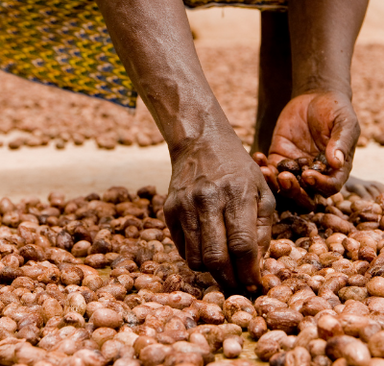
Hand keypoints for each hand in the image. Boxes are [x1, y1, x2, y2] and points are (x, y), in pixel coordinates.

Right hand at [164, 131, 274, 290]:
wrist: (200, 143)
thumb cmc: (237, 168)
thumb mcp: (262, 190)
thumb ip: (263, 228)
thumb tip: (256, 264)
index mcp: (236, 194)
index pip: (243, 246)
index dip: (250, 273)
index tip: (255, 286)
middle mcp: (207, 200)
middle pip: (216, 258)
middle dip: (230, 282)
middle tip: (239, 288)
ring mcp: (184, 206)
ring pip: (195, 259)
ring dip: (212, 271)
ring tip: (224, 266)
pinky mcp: (169, 210)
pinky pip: (181, 249)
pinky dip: (196, 256)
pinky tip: (207, 246)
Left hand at [258, 91, 359, 208]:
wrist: (314, 97)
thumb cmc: (335, 110)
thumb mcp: (344, 122)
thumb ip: (341, 142)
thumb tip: (337, 162)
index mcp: (335, 170)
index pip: (330, 187)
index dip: (320, 185)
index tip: (308, 175)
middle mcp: (316, 174)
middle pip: (304, 195)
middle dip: (293, 191)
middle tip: (284, 177)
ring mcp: (295, 168)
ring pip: (283, 186)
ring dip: (274, 183)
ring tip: (266, 170)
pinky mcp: (279, 157)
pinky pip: (269, 169)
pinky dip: (262, 167)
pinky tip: (257, 157)